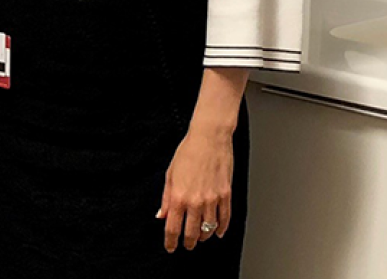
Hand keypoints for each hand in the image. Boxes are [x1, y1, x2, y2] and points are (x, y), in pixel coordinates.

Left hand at [158, 126, 233, 251]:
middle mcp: (196, 201)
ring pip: (209, 228)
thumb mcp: (170, 175)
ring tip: (200, 238)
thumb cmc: (188, 153)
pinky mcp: (226, 195)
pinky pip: (225, 218)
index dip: (171, 241)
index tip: (170, 247)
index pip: (173, 227)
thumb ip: (166, 198)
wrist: (209, 139)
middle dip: (188, 242)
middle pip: (192, 232)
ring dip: (204, 237)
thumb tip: (161, 215)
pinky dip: (222, 229)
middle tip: (186, 245)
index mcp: (178, 196)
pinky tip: (218, 232)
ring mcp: (213, 200)